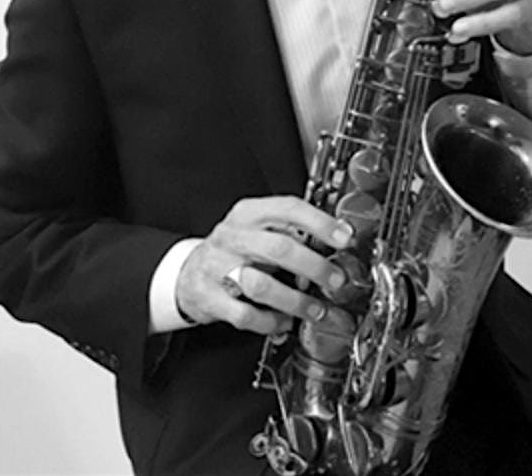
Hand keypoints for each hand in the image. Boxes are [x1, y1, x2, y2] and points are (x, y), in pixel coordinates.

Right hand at [175, 195, 352, 336]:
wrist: (187, 272)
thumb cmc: (233, 250)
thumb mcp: (256, 228)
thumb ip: (289, 232)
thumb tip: (332, 245)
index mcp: (249, 213)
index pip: (288, 209)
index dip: (320, 223)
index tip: (344, 237)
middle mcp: (233, 236)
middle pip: (279, 247)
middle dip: (314, 267)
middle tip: (335, 280)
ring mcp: (218, 267)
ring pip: (262, 284)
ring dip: (296, 301)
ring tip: (315, 309)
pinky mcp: (210, 297)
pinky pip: (246, 314)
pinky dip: (270, 322)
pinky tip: (283, 322)